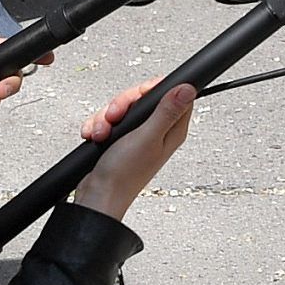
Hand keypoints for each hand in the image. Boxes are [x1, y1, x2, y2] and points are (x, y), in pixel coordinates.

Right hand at [67, 78, 194, 219]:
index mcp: (171, 131)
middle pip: (143, 99)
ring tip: (103, 133)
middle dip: (123, 104)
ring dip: (107, 118)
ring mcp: (138, 136)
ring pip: (123, 110)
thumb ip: (167, 112)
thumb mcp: (147, 137)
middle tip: (116, 117)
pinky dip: (99, 126)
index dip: (154, 89)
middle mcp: (157, 132)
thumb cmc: (124, 175)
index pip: (174, 95)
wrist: (99, 196)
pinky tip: (95, 136)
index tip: (140, 95)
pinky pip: (109, 121)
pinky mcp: (121, 141)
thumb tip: (188, 90)